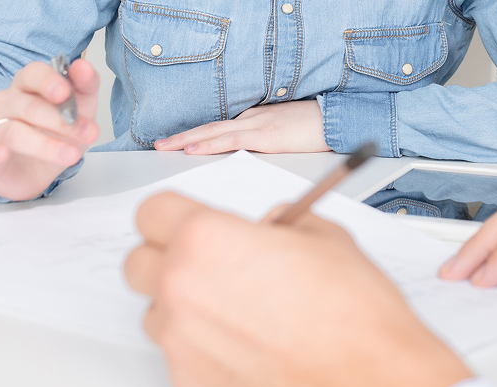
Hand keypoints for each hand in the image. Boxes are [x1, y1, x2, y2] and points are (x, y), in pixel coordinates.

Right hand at [0, 59, 100, 200]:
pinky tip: (0, 154)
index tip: (65, 93)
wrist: (35, 172)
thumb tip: (84, 66)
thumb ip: (85, 86)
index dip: (48, 81)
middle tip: (87, 133)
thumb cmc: (54, 134)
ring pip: (11, 132)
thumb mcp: (81, 109)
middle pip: (27, 106)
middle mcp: (5, 103)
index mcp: (28, 86)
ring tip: (71, 154)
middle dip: (59, 121)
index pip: (33, 74)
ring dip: (42, 144)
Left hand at [124, 193, 470, 386]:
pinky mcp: (190, 382)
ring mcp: (182, 341)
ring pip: (157, 312)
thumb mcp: (323, 235)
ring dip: (184, 307)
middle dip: (170, 259)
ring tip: (238, 312)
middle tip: (211, 265)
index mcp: (206, 240)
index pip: (152, 212)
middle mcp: (182, 288)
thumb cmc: (354, 316)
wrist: (371, 383)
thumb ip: (280, 223)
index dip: (177, 216)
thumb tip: (268, 228)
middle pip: (138, 262)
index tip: (191, 224)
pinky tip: (249, 346)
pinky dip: (204, 348)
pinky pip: (180, 354)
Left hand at [155, 100, 330, 154]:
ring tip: (166, 147)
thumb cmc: (317, 130)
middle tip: (158, 144)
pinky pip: (231, 141)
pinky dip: (209, 144)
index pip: (219, 128)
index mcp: (256, 120)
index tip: (176, 143)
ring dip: (187, 140)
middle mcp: (252, 119)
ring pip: (214, 132)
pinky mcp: (266, 136)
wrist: (337, 119)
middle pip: (209, 127)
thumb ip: (266, 143)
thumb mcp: (286, 136)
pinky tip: (194, 149)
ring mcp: (257, 126)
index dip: (195, 135)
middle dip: (182, 137)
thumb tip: (250, 157)